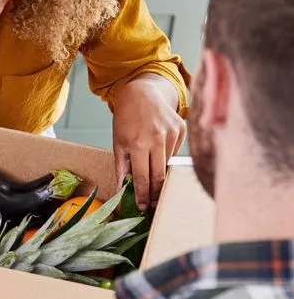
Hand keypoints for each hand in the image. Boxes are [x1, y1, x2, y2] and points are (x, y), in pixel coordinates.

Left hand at [113, 74, 186, 210]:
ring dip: (159, 172)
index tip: (143, 206)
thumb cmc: (126, 118)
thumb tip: (121, 189)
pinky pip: (174, 151)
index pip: (143, 178)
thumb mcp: (118, 141)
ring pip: (168, 164)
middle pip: (160, 176)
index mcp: (138, 144)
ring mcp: (171, 133)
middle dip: (155, 192)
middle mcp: (157, 139)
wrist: (141, 92)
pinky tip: (158, 148)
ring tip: (151, 173)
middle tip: (151, 201)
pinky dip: (166, 155)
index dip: (144, 195)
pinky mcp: (181, 129)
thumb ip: (121, 166)